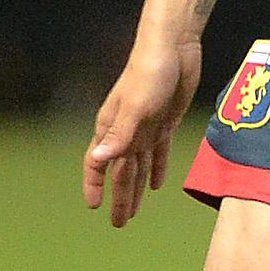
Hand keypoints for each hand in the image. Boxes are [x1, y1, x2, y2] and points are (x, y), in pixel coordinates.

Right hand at [83, 31, 200, 225]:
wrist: (174, 46)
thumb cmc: (150, 72)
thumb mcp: (136, 106)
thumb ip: (119, 135)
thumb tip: (100, 160)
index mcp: (111, 126)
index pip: (98, 163)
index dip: (95, 185)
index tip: (95, 207)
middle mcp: (125, 130)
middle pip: (121, 171)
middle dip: (120, 197)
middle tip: (120, 224)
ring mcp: (145, 126)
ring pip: (139, 166)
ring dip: (137, 189)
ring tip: (134, 212)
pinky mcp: (165, 121)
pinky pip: (159, 152)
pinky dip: (157, 169)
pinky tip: (158, 185)